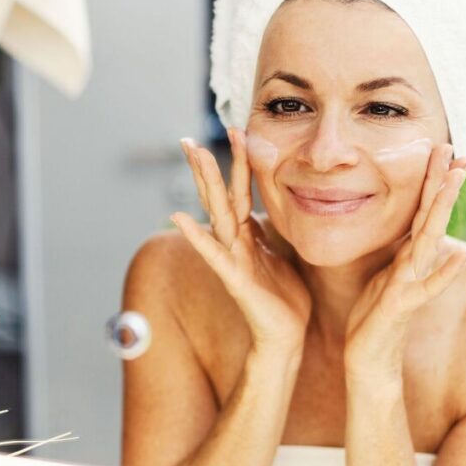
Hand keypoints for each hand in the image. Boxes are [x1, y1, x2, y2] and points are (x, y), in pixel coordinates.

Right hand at [171, 128, 311, 352]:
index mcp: (249, 234)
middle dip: (206, 166)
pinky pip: (213, 253)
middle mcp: (236, 242)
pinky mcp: (236, 279)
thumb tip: (282, 202)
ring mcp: (233, 258)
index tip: (236, 130)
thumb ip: (275, 227)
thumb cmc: (286, 296)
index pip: (240, 191)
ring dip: (205, 182)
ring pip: (217, 213)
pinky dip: (196, 235)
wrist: (287, 335)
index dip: (238, 162)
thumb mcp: (284, 251)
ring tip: (195, 155)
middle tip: (189, 138)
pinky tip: (178, 216)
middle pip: (219, 196)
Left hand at [344, 144, 465, 366]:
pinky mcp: (404, 304)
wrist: (367, 354)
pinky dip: (446, 272)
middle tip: (458, 151)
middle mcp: (414, 263)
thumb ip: (395, 246)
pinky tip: (462, 256)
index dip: (431, 180)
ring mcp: (412, 281)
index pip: (421, 209)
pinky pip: (428, 286)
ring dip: (443, 209)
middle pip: (431, 216)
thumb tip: (401, 220)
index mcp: (406, 253)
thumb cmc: (373, 312)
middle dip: (443, 184)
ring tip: (456, 179)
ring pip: (430, 239)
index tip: (443, 147)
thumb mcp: (382, 269)